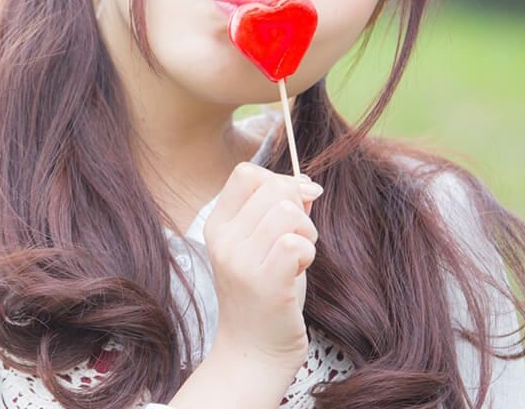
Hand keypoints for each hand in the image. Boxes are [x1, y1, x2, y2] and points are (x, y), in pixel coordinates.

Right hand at [204, 162, 322, 372]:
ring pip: (288, 211)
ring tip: (298, 258)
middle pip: (274, 187)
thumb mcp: (259, 246)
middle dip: (299, 208)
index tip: (293, 203)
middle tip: (296, 241)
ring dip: (306, 232)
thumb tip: (307, 184)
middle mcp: (224, 240)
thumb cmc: (262, 296)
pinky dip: (308, 253)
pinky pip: (296, 242)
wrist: (252, 352)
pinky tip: (299, 272)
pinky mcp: (265, 283)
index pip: (247, 172)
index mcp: (217, 225)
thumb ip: (277, 211)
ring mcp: (241, 261)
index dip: (278, 179)